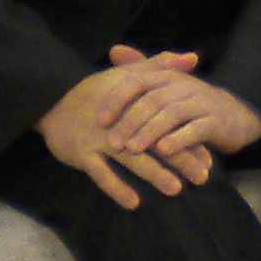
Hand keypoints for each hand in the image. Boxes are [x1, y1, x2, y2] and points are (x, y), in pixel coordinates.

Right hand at [36, 53, 225, 208]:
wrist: (51, 102)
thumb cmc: (94, 92)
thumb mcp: (127, 75)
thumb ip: (160, 66)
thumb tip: (193, 58)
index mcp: (134, 103)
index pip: (168, 122)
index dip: (189, 140)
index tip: (209, 159)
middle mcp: (120, 122)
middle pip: (155, 141)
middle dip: (181, 160)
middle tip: (203, 177)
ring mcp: (99, 139)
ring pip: (132, 159)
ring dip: (154, 174)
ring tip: (175, 189)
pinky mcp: (82, 153)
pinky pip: (101, 174)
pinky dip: (117, 188)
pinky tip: (134, 203)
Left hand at [96, 44, 260, 171]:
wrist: (235, 116)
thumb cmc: (191, 104)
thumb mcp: (167, 85)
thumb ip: (140, 70)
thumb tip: (114, 50)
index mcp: (167, 76)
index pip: (137, 81)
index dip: (117, 100)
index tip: (99, 120)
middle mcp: (184, 85)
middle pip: (152, 100)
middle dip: (130, 122)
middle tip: (113, 142)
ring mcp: (202, 102)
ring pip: (172, 114)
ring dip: (150, 132)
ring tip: (133, 149)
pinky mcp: (216, 121)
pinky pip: (196, 129)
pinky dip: (179, 140)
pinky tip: (164, 152)